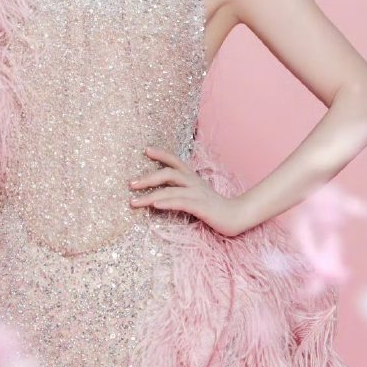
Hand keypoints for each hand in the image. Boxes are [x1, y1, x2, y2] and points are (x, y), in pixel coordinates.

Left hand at [128, 146, 249, 237]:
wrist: (236, 216)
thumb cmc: (212, 206)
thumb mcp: (195, 193)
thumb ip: (180, 188)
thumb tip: (159, 191)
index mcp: (192, 177)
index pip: (175, 160)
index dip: (161, 154)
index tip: (146, 150)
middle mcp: (194, 182)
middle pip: (168, 173)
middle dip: (148, 178)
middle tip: (131, 184)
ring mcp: (197, 194)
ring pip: (170, 190)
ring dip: (150, 196)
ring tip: (134, 202)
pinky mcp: (201, 207)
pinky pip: (181, 203)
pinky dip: (166, 203)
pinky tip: (155, 206)